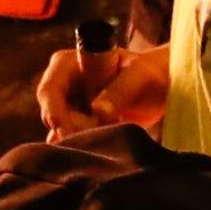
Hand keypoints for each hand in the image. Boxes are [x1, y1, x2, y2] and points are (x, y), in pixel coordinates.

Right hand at [36, 43, 169, 138]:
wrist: (160, 88)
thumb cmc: (150, 74)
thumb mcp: (139, 77)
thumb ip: (120, 91)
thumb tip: (98, 112)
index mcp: (68, 63)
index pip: (49, 90)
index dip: (54, 112)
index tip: (68, 132)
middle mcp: (63, 84)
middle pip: (51, 114)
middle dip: (69, 130)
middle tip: (95, 139)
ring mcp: (69, 105)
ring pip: (59, 130)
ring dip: (78, 139)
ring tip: (107, 135)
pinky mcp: (78, 123)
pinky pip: (70, 139)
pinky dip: (82, 146)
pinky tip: (102, 146)